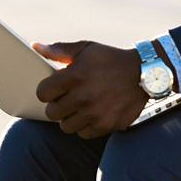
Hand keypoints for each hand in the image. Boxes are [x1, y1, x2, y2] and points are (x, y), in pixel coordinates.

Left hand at [33, 41, 147, 137]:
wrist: (145, 73)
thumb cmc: (111, 59)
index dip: (45, 91)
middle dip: (56, 105)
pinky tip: (90, 114)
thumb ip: (59, 50)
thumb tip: (35, 47)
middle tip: (66, 99)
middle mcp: (83, 96)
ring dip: (69, 118)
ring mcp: (95, 113)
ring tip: (78, 107)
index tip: (53, 89)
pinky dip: (84, 126)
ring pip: (65, 126)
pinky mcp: (107, 125)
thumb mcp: (86, 49)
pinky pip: (83, 134)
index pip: (42, 93)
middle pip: (52, 113)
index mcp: (75, 75)